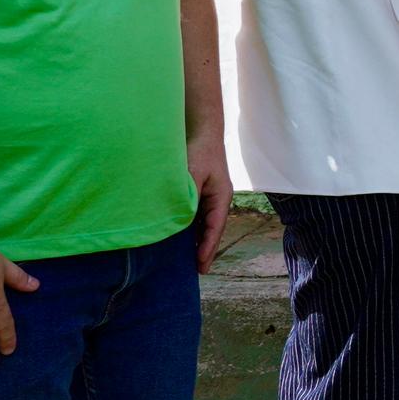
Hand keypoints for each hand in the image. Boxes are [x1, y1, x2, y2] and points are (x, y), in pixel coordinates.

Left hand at [185, 128, 233, 271]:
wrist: (200, 129)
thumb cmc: (199, 149)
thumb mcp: (193, 172)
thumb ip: (188, 194)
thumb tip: (181, 217)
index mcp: (221, 197)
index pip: (215, 228)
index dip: (207, 247)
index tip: (201, 266)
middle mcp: (216, 200)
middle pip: (210, 230)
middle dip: (203, 249)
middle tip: (196, 271)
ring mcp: (208, 197)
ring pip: (201, 224)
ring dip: (194, 240)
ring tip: (185, 261)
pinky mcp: (197, 193)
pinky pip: (193, 215)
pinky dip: (187, 228)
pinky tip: (177, 238)